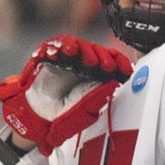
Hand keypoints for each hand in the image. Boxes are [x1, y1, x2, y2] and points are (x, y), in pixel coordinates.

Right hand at [0, 35, 132, 153]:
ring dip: (84, 49)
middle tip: (106, 66)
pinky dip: (61, 45)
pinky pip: (55, 45)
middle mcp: (82, 63)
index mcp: (95, 74)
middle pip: (95, 50)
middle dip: (102, 56)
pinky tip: (67, 50)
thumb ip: (97, 97)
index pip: (109, 61)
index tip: (125, 70)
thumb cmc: (64, 114)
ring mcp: (65, 59)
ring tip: (89, 60)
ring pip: (77, 45)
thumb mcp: (85, 109)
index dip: (119, 62)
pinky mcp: (48, 56)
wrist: (39, 119)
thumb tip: (113, 84)